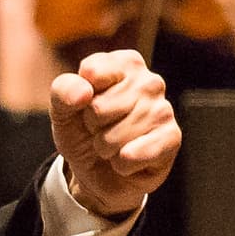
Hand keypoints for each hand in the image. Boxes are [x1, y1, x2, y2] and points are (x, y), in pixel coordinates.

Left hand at [49, 49, 177, 217]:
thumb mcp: (63, 109)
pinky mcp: (171, 139)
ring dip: (105, 148)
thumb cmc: (83, 131)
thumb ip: (63, 91)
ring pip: (115, 136)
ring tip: (114, 144)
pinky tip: (127, 159)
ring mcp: (163, 109)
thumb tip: (84, 92)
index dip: (79, 98)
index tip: (86, 105)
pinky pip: (134, 155)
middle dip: (93, 126)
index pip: (92, 72)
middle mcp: (149, 81)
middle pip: (100, 108)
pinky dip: (121, 165)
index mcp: (124, 63)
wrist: (98, 171)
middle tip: (101, 129)